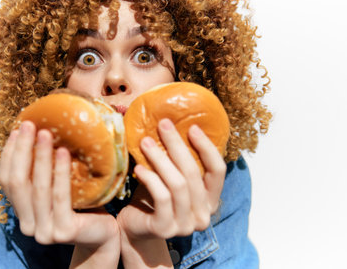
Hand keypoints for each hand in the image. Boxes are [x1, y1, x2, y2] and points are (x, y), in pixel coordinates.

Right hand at [0, 121, 119, 266]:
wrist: (103, 234)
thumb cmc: (81, 206)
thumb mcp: (58, 188)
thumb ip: (44, 174)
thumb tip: (39, 132)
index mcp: (22, 213)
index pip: (6, 182)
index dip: (9, 155)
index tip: (17, 130)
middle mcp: (28, 224)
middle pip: (17, 183)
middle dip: (22, 150)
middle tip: (30, 125)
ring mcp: (44, 231)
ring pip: (37, 188)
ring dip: (40, 157)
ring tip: (46, 133)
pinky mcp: (63, 231)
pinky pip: (60, 196)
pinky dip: (60, 172)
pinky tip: (62, 151)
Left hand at [117, 118, 225, 267]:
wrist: (134, 229)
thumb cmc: (154, 198)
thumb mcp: (171, 179)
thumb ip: (178, 163)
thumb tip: (172, 124)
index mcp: (210, 200)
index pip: (218, 171)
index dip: (207, 148)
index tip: (192, 127)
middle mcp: (203, 215)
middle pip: (193, 173)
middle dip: (177, 145)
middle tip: (163, 125)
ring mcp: (185, 225)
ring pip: (178, 184)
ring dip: (160, 159)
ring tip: (146, 142)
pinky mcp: (165, 229)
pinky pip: (161, 197)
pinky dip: (150, 179)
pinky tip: (139, 168)